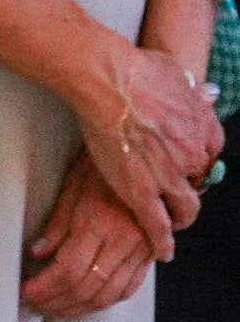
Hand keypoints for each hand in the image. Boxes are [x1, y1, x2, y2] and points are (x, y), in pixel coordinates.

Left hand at [27, 144, 174, 317]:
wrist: (146, 156)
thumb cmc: (104, 167)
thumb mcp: (74, 187)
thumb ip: (57, 225)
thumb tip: (37, 254)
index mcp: (99, 223)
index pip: (69, 270)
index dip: (46, 287)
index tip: (27, 292)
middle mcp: (124, 240)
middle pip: (88, 287)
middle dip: (58, 302)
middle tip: (37, 305)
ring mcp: (140, 249)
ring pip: (109, 294)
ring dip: (80, 308)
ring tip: (57, 309)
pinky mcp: (150, 253)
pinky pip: (130, 287)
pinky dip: (108, 300)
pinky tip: (89, 303)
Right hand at [53, 30, 222, 243]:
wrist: (111, 79)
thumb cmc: (138, 69)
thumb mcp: (177, 72)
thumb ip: (191, 86)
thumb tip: (203, 89)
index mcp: (203, 128)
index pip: (210, 153)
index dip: (198, 162)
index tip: (190, 166)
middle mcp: (193, 156)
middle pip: (199, 182)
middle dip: (191, 191)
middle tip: (180, 197)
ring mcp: (169, 176)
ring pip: (185, 208)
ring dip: (182, 219)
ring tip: (174, 227)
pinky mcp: (141, 190)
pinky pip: (157, 224)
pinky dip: (162, 241)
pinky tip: (163, 252)